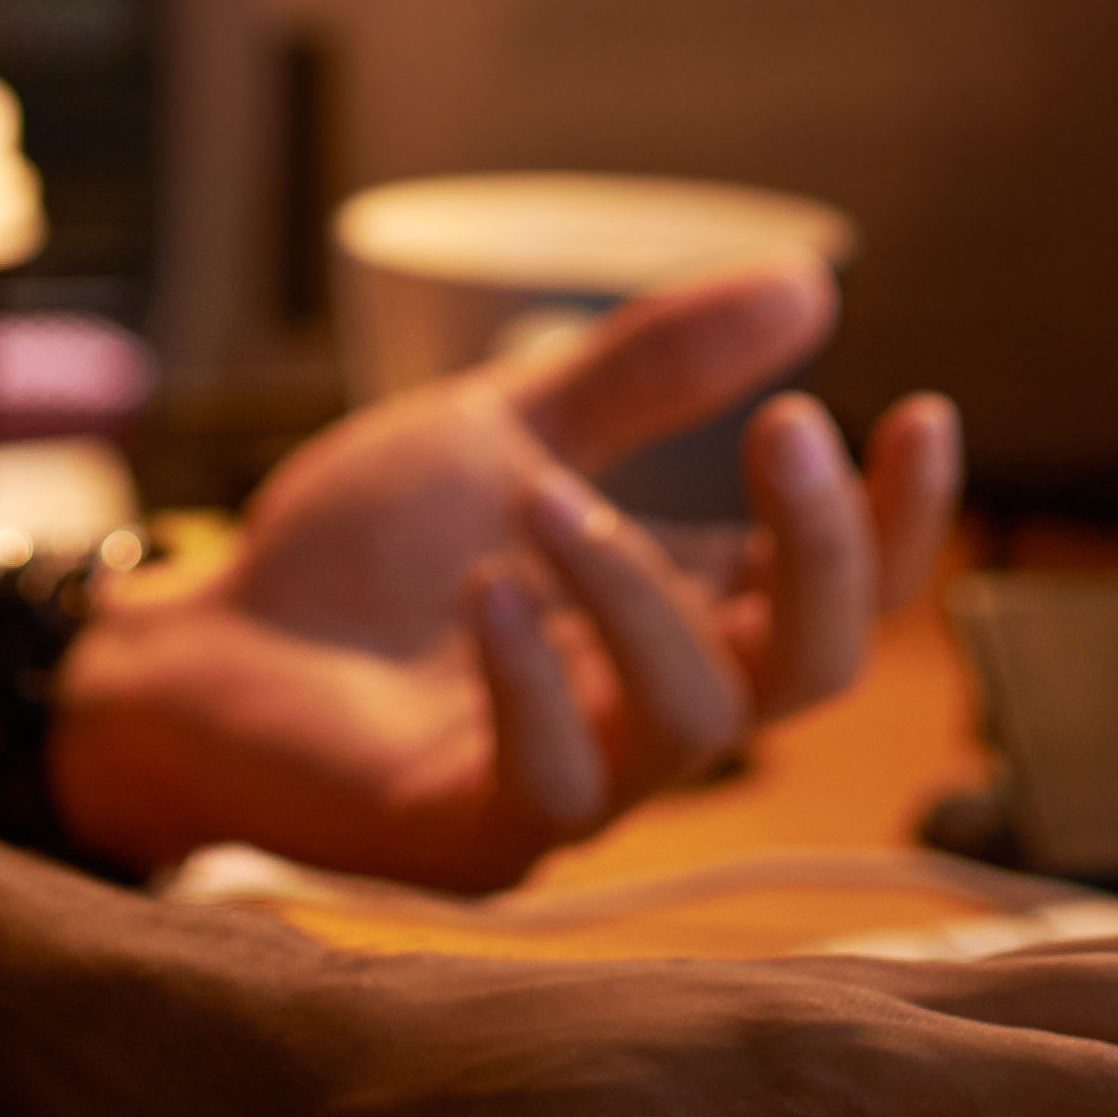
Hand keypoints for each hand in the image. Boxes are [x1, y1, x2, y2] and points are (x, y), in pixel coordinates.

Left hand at [50, 256, 962, 884]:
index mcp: (682, 615)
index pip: (841, 591)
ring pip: (697, 722)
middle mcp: (654, 712)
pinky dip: (533, 683)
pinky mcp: (478, 838)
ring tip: (546, 499)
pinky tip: (486, 591)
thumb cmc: (361, 555)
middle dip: (823, 551)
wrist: (198, 644)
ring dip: (641, 592)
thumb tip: (811, 278)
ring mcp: (575, 787)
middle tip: (788, 426)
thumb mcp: (511, 426)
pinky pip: (554, 786)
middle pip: (814, 668)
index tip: (919, 408)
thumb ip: (648, 368)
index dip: (896, 519)